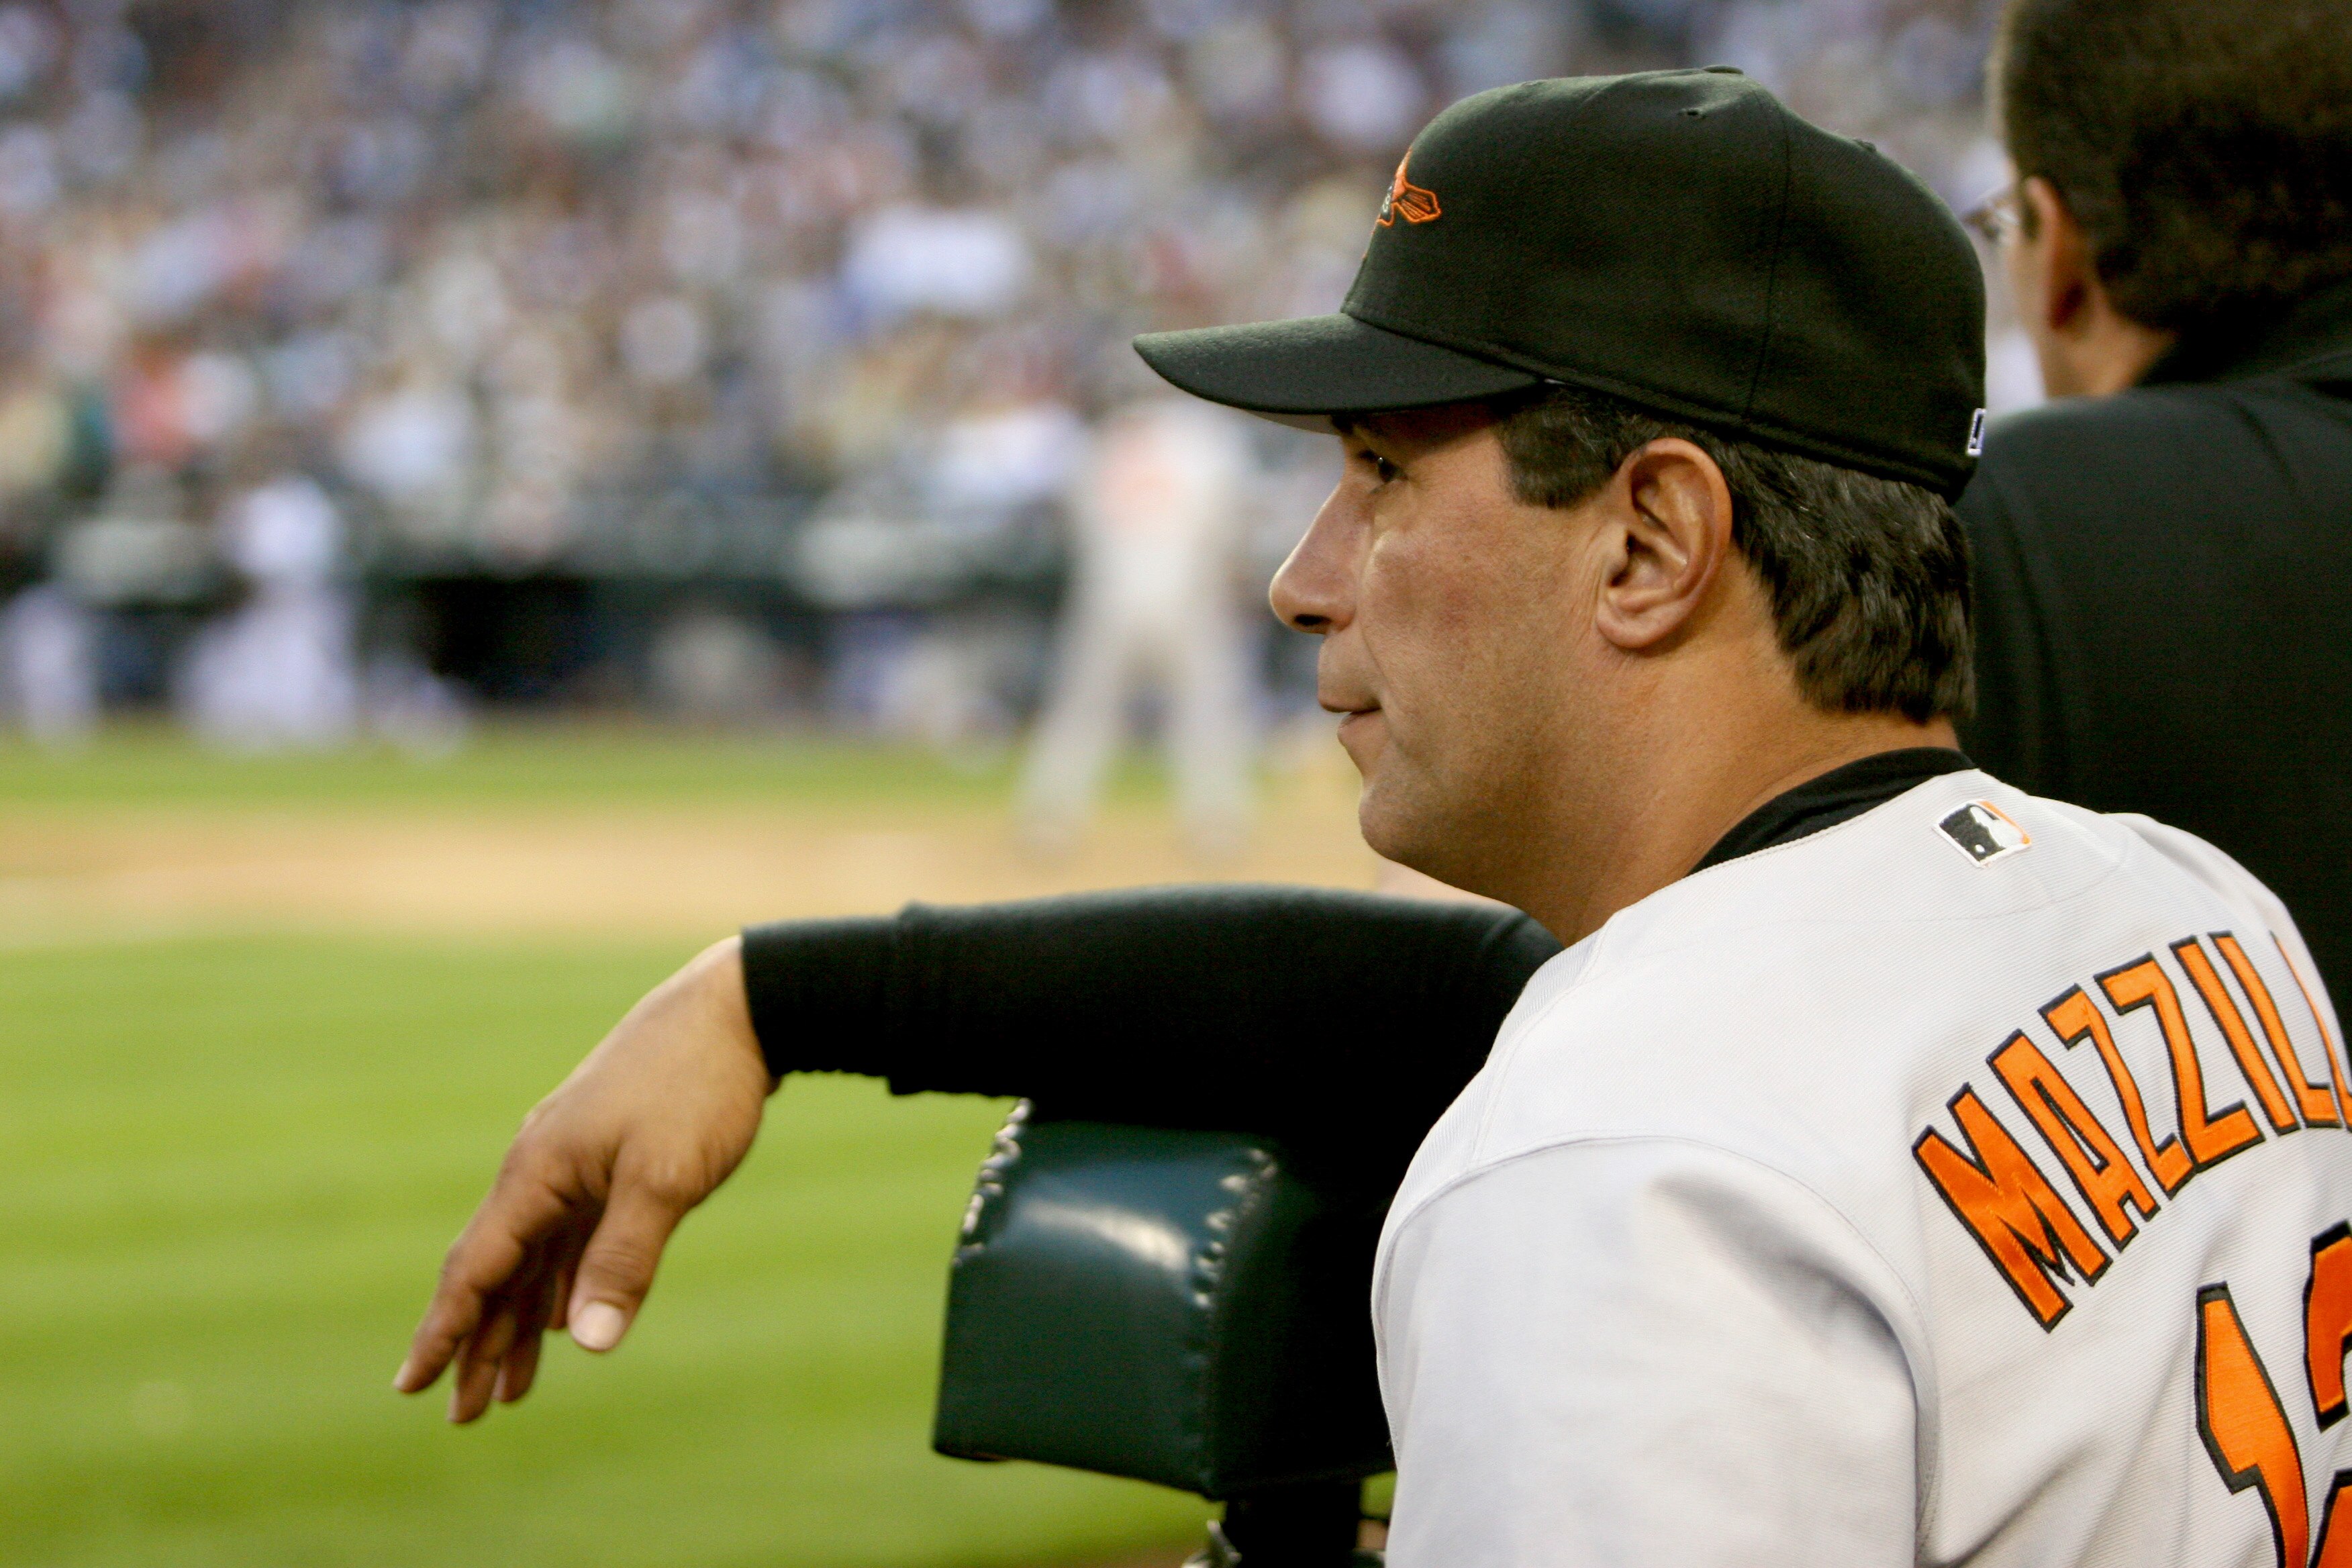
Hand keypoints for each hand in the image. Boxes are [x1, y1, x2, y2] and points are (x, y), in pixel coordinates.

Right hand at [394, 936, 772, 1422]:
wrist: (735, 1011)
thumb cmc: (698, 1088)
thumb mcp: (666, 1180)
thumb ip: (624, 1259)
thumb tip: (586, 1343)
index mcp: (538, 1172)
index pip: (475, 1267)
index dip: (444, 1330)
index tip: (410, 1385)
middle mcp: (542, 1168)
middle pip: (496, 1272)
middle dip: (477, 1344)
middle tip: (462, 1416)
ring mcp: (575, 1162)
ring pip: (534, 1259)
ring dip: (520, 1322)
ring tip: (508, 1389)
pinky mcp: (610, 1158)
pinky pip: (569, 1237)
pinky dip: (561, 1284)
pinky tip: (562, 1321)